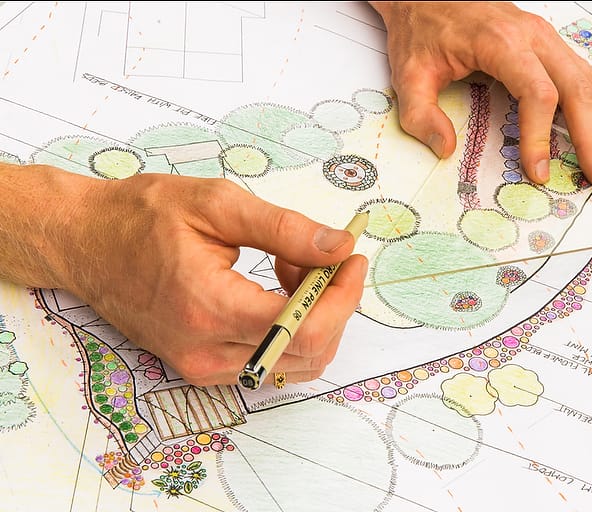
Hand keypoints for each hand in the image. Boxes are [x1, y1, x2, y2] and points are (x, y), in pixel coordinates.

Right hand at [2, 166, 366, 385]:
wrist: (84, 242)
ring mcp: (202, 367)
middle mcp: (206, 352)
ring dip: (311, 315)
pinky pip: (268, 361)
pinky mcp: (200, 368)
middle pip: (308, 352)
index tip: (352, 259)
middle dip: (332, 304)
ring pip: (293, 362)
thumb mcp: (217, 205)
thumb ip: (285, 229)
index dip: (342, 296)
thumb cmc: (140, 216)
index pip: (303, 326)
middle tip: (324, 257)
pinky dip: (287, 327)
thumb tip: (338, 247)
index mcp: (210, 308)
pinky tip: (273, 287)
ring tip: (290, 266)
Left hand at [370, 1, 591, 188]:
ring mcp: (544, 37)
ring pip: (588, 80)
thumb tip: (444, 148)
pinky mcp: (546, 43)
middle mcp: (533, 36)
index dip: (541, 137)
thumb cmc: (422, 30)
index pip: (538, 94)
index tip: (539, 172)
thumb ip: (420, 114)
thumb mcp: (409, 74)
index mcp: (501, 43)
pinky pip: (581, 74)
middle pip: (577, 89)